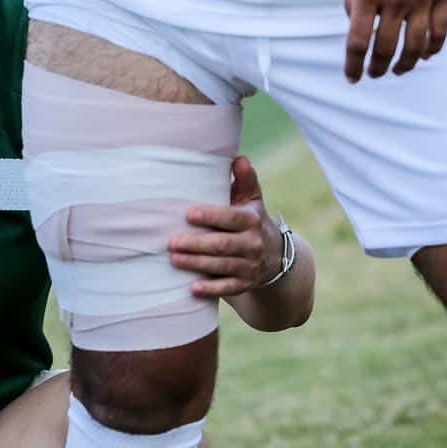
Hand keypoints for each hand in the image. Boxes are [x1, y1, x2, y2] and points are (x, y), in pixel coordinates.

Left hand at [169, 156, 281, 298]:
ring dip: (197, 264)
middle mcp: (253, 244)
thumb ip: (245, 180)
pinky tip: (192, 288)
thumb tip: (239, 158)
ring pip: (222, 266)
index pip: (231, 217)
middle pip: (223, 245)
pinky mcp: (245, 284)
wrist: (275, 256)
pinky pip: (228, 288)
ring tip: (173, 259)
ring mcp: (250, 266)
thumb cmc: (251, 220)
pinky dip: (211, 289)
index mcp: (252, 220)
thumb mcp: (251, 199)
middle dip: (197, 244)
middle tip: (171, 242)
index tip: (188, 213)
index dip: (211, 216)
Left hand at [343, 0, 446, 81]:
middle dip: (377, 68)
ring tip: (397, 70)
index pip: (357, 41)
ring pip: (416, 45)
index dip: (353, 64)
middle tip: (372, 75)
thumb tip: (356, 24)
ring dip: (405, 63)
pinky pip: (441, 29)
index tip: (351, 76)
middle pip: (386, 48)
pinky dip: (433, 47)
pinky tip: (424, 54)